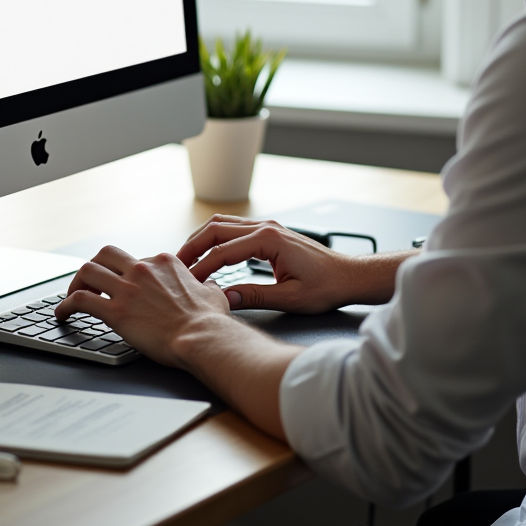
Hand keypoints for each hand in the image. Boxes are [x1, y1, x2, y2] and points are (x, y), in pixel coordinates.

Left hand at [53, 245, 235, 367]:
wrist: (202, 337)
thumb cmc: (209, 320)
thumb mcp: (212, 292)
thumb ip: (205, 285)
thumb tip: (207, 286)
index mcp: (164, 262)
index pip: (136, 259)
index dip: (127, 273)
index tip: (123, 286)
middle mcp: (143, 269)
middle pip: (106, 254)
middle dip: (95, 267)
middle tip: (91, 284)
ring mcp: (127, 288)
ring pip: (87, 270)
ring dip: (77, 283)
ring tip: (73, 296)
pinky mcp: (115, 311)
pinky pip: (80, 301)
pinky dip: (66, 305)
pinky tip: (63, 314)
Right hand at [178, 215, 365, 312]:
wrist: (349, 275)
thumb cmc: (327, 286)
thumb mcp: (290, 297)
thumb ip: (255, 296)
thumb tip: (225, 300)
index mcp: (269, 240)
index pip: (223, 251)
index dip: (202, 268)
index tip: (188, 284)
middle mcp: (266, 227)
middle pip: (216, 229)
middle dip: (193, 246)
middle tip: (176, 266)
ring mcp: (267, 227)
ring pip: (223, 225)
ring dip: (202, 240)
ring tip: (187, 260)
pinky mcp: (269, 233)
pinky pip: (234, 230)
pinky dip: (216, 239)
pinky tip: (209, 255)